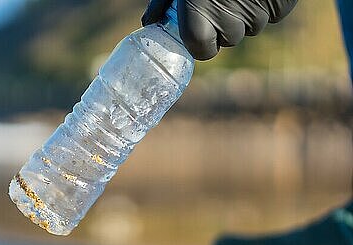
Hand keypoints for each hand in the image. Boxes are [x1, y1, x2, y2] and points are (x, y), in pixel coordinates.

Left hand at [142, 0, 297, 59]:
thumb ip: (163, 4)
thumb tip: (149, 22)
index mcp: (199, 22)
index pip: (203, 52)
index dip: (202, 42)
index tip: (202, 29)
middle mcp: (229, 25)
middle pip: (228, 39)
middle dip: (224, 24)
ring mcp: (259, 17)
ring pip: (251, 26)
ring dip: (245, 13)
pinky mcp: (282, 6)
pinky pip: (273, 13)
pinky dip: (266, 2)